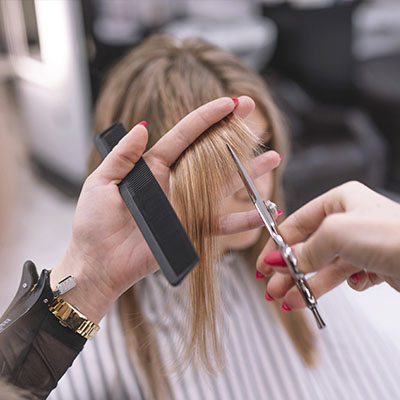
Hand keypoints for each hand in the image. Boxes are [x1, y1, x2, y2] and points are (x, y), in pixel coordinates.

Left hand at [51, 97, 280, 321]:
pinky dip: (243, 219)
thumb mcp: (101, 183)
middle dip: (232, 132)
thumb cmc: (93, 224)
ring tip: (273, 157)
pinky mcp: (191, 231)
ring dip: (248, 171)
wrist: (99, 264)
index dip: (206, 118)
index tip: (229, 103)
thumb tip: (141, 127)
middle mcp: (174, 183)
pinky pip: (221, 223)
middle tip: (252, 111)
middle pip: (209, 153)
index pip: (184, 135)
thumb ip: (122, 156)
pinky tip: (263, 210)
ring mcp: (186, 206)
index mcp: (152, 167)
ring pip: (224, 184)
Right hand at [256, 181, 399, 309]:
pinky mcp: (370, 264)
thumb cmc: (391, 235)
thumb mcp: (335, 233)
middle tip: (271, 287)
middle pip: (308, 247)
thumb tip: (279, 259)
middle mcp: (348, 220)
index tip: (264, 263)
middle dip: (288, 269)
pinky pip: (341, 277)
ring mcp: (359, 243)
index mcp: (339, 201)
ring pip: (322, 265)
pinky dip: (329, 287)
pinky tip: (324, 292)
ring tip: (287, 300)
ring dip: (303, 284)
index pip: (297, 223)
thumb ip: (304, 248)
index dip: (278, 244)